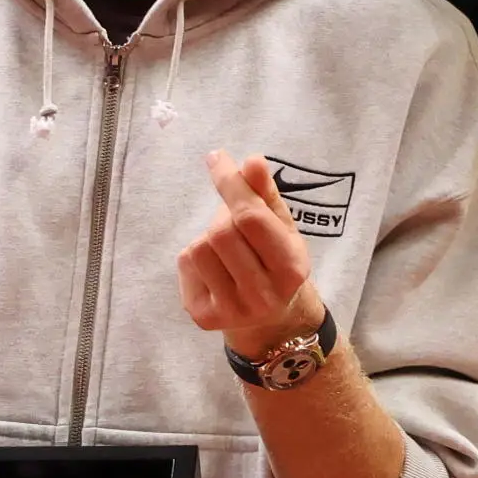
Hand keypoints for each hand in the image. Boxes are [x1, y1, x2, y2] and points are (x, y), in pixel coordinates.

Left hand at [178, 151, 321, 356]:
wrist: (272, 319)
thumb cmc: (276, 260)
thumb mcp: (282, 227)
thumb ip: (266, 194)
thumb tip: (252, 161)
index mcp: (290, 269)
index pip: (251, 217)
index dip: (230, 183)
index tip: (215, 158)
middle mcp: (263, 296)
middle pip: (221, 233)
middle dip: (224, 216)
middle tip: (234, 221)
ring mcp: (231, 311)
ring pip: (199, 247)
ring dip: (209, 237)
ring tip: (227, 249)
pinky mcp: (204, 317)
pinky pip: (186, 265)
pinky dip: (196, 257)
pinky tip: (215, 269)